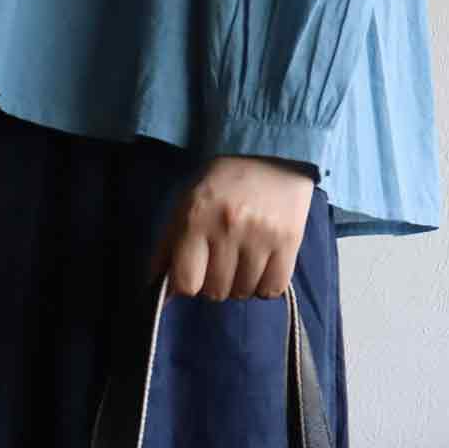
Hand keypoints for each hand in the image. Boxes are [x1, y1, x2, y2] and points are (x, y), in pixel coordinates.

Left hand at [150, 156, 315, 300]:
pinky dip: (265, 285)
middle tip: (221, 259)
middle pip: (215, 291)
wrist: (275, 153)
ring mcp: (260, 236)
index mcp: (196, 217)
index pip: (185, 283)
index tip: (194, 273)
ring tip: (243, 258)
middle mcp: (227, 227)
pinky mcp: (288, 241)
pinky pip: (271, 289)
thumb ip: (168, 249)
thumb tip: (160, 295)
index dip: (187, 284)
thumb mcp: (186, 204)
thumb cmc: (222, 184)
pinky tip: (262, 266)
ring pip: (243, 292)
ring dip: (240, 284)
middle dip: (214, 282)